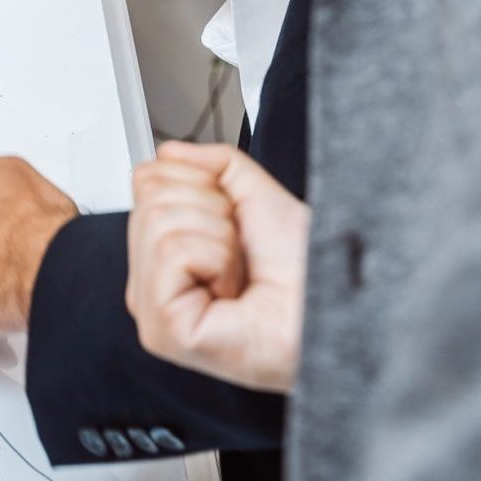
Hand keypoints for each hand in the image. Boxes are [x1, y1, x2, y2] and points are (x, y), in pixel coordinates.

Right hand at [126, 142, 306, 392]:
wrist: (334, 308)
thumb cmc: (307, 271)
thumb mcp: (257, 196)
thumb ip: (213, 165)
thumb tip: (170, 151)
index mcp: (165, 254)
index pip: (146, 182)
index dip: (197, 184)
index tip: (230, 218)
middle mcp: (152, 282)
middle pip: (150, 198)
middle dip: (210, 209)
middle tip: (238, 249)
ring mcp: (152, 310)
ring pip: (160, 222)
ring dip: (219, 238)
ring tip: (238, 272)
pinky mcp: (164, 329)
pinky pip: (172, 251)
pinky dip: (217, 258)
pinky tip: (231, 290)